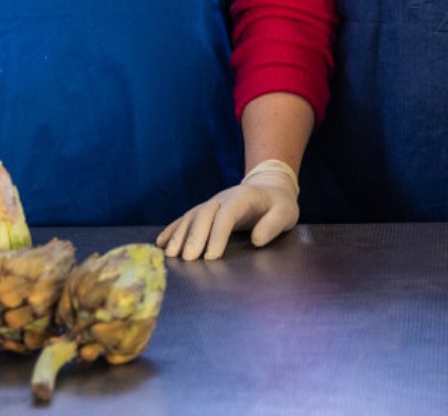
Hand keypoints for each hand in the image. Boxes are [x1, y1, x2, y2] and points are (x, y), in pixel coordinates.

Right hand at [157, 159, 299, 260]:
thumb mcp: (287, 212)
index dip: (217, 234)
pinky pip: (185, 218)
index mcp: (243, 197)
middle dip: (194, 236)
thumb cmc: (279, 204)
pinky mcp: (204, 210)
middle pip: (204, 214)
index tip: (212, 256)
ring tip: (170, 255)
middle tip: (187, 259)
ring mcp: (211, 203)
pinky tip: (160, 243)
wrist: (269, 187)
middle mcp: (222, 198)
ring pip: (191, 216)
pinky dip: (172, 230)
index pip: (226, 215)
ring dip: (179, 235)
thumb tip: (257, 240)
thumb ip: (274, 224)